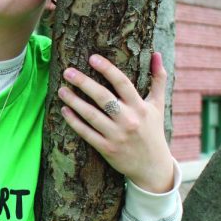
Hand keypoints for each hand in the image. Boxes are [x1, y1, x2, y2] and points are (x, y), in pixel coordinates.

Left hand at [58, 52, 174, 193]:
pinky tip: (64, 110)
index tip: (92, 58)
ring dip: (75, 102)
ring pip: (92, 115)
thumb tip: (156, 53)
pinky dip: (74, 122)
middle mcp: (129, 120)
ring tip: (61, 90)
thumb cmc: (153, 130)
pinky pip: (87, 133)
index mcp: (140, 107)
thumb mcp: (158, 105)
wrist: (152, 166)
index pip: (122, 83)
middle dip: (84, 83)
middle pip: (103, 97)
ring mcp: (117, 135)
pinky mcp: (107, 149)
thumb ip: (158, 79)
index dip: (107, 69)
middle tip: (68, 71)